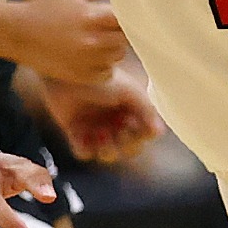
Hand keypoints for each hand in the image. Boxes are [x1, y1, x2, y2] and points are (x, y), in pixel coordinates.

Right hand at [21, 0, 129, 84]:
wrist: (20, 33)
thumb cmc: (49, 5)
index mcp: (91, 17)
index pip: (127, 20)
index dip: (131, 17)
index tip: (129, 15)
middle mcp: (91, 42)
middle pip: (125, 40)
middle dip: (121, 32)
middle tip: (111, 26)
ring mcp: (86, 61)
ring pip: (118, 56)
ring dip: (114, 47)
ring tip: (98, 38)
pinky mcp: (80, 76)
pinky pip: (107, 72)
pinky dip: (104, 65)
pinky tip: (93, 54)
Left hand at [39, 67, 165, 164]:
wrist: (67, 72)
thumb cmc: (101, 78)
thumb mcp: (129, 91)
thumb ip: (147, 110)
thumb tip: (160, 132)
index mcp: (130, 110)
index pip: (145, 134)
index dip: (142, 135)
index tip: (135, 124)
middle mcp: (115, 121)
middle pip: (130, 148)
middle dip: (127, 144)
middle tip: (120, 131)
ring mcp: (96, 128)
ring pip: (109, 154)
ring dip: (107, 150)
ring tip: (101, 135)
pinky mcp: (76, 133)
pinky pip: (84, 153)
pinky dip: (84, 148)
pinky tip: (82, 135)